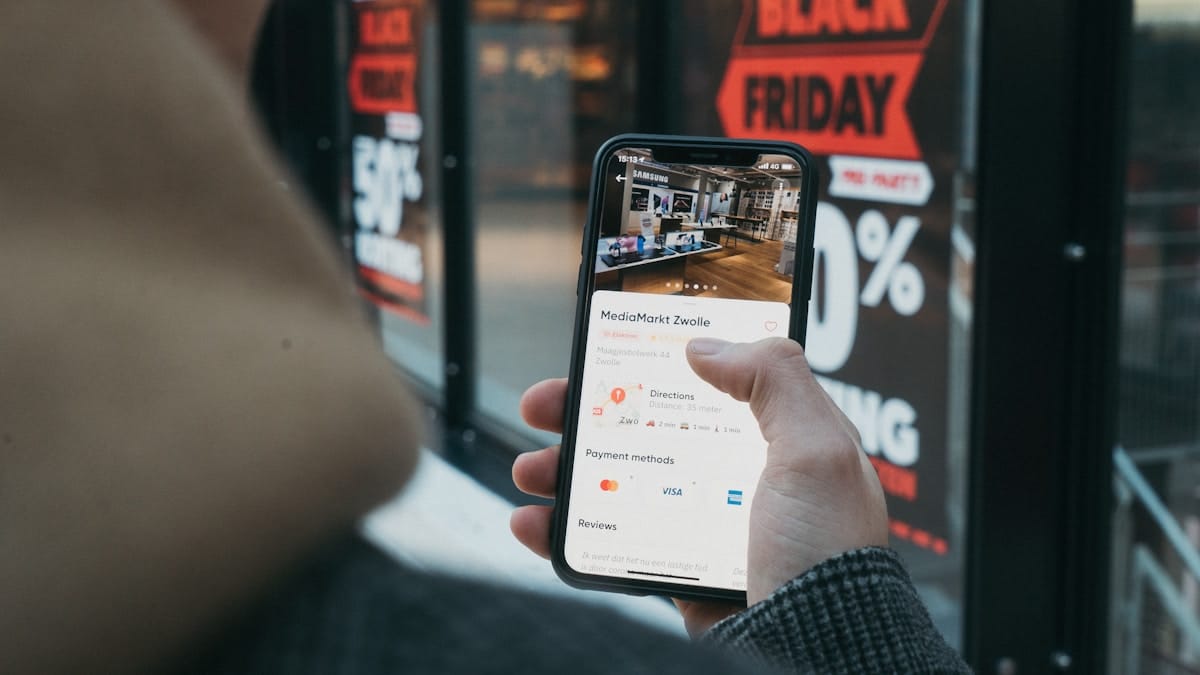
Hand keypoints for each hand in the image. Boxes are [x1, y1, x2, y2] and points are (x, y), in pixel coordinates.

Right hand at [511, 337, 887, 633]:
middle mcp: (739, 474)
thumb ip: (773, 379)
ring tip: (529, 469)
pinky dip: (567, 531)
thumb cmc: (826, 554)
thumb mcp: (815, 450)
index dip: (656, 360)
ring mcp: (703, 522)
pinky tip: (535, 524)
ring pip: (620, 480)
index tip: (607, 347)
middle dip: (589, 412)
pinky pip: (611, 540)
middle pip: (650, 425)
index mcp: (778, 437)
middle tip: (544, 404)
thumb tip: (705, 345)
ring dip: (565, 470)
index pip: (711, 379)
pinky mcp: (677, 567)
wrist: (813, 650)